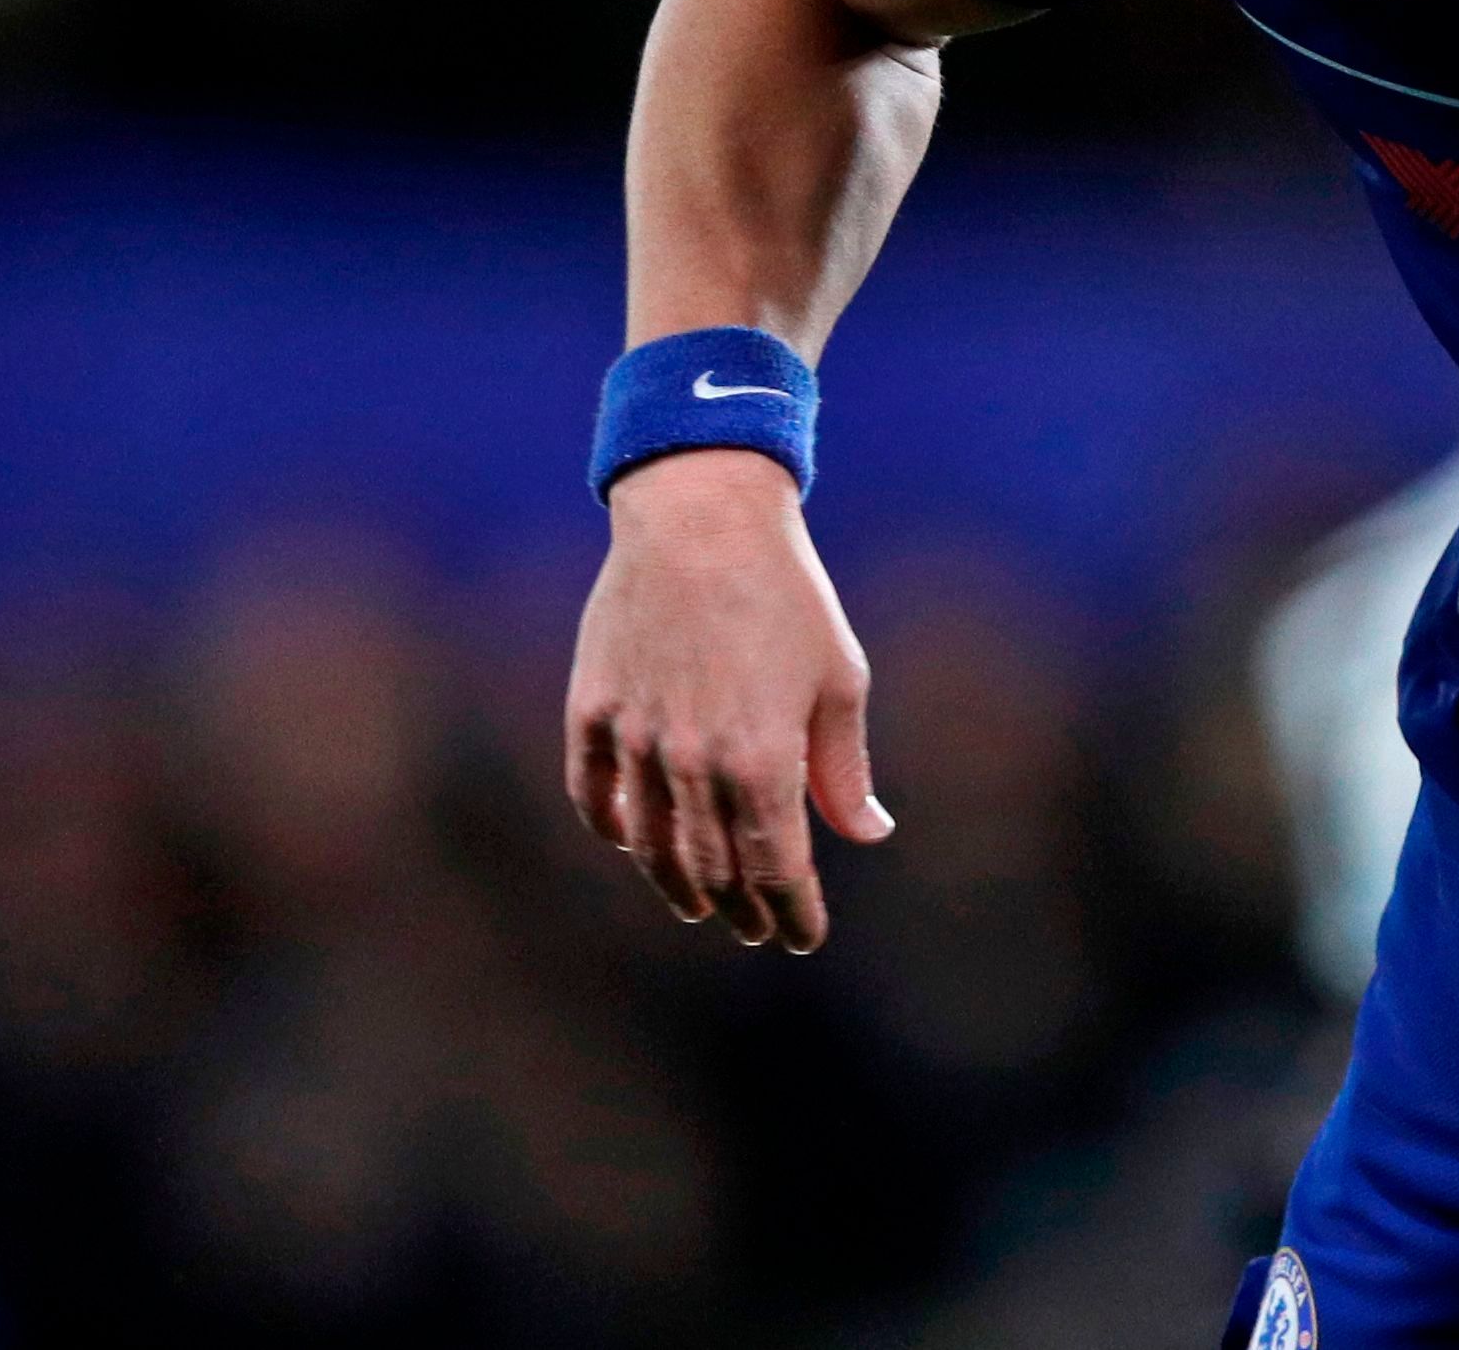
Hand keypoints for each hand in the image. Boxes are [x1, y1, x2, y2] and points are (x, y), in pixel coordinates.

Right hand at [563, 449, 893, 951]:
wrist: (703, 520)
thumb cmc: (787, 596)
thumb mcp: (838, 679)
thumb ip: (844, 768)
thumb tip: (868, 834)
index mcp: (761, 760)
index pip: (777, 867)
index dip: (792, 910)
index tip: (804, 938)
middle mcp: (692, 763)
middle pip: (714, 867)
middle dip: (742, 908)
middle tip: (758, 930)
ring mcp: (634, 739)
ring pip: (651, 844)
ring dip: (679, 885)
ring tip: (703, 906)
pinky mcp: (591, 710)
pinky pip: (593, 794)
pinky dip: (614, 828)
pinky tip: (633, 842)